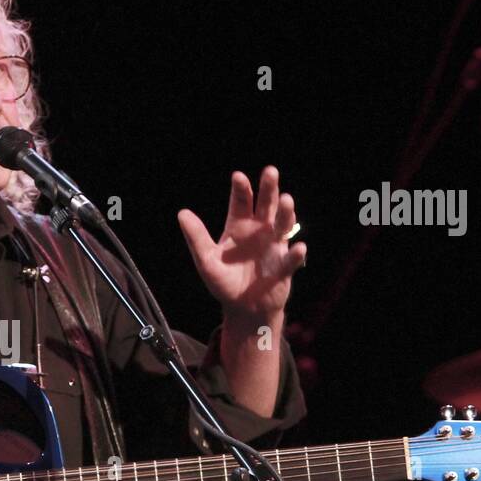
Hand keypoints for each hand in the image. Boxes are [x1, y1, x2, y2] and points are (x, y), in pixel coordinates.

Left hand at [177, 166, 306, 322]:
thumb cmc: (224, 282)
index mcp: (239, 226)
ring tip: (287, 200)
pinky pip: (291, 258)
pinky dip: (295, 254)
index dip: (241, 189)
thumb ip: (196, 238)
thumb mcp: (206, 261)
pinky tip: (298, 248)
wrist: (244, 308)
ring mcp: (274, 246)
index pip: (241, 202)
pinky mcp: (284, 266)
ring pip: (283, 224)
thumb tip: (182, 213)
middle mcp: (260, 231)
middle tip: (270, 171)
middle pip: (266, 205)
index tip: (238, 176)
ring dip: (286, 213)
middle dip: (269, 189)